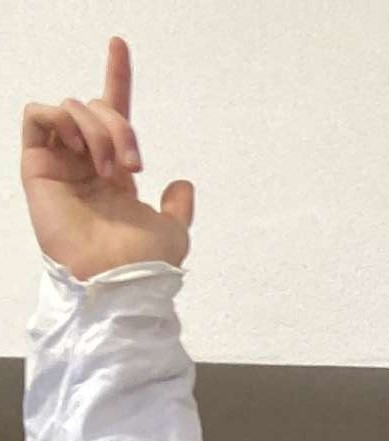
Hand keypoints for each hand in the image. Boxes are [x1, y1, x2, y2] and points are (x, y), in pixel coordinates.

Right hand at [22, 41, 193, 279]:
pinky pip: (38, 114)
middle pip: (98, 108)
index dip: (116, 77)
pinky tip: (78, 147)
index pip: (112, 113)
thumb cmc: (144, 263)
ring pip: (72, 108)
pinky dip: (60, 118)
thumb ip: (178, 208)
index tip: (119, 44)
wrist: (117, 278)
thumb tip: (182, 185)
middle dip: (120, 126)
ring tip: (108, 168)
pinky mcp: (36, 164)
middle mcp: (85, 162)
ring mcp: (60, 162)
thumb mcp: (174, 232)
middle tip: (133, 165)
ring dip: (97, 130)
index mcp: (115, 171)